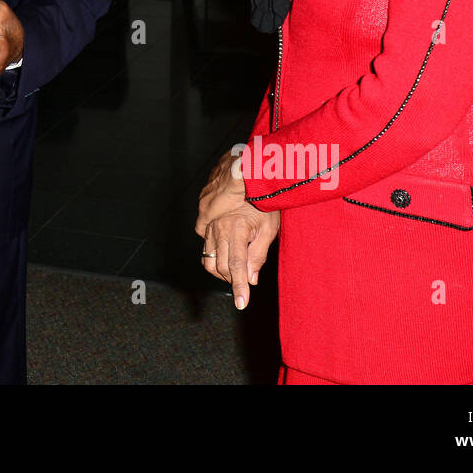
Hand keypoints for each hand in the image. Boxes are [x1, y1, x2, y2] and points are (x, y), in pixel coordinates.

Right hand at [194, 150, 279, 309]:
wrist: (246, 168)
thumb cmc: (262, 196)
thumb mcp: (269, 226)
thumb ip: (259, 253)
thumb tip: (252, 278)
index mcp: (235, 229)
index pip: (237, 266)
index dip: (240, 287)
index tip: (242, 303)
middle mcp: (217, 227)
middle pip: (219, 265)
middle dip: (232, 278)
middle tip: (245, 284)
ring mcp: (207, 222)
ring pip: (208, 257)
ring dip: (221, 268)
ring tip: (237, 269)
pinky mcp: (203, 218)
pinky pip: (205, 243)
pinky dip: (215, 253)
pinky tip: (228, 251)